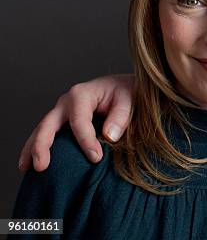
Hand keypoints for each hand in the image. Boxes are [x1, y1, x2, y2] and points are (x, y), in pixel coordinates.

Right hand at [18, 74, 134, 171]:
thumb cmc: (127, 93)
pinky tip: (31, 165)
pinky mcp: (61, 121)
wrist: (124, 88)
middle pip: (48, 124)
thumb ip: (121, 116)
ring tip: (26, 169)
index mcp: (82, 94)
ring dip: (32, 149)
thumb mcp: (130, 100)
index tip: (96, 158)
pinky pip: (46, 135)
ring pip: (41, 130)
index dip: (86, 141)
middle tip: (41, 167)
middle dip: (42, 145)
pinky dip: (37, 148)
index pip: (79, 121)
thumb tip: (109, 136)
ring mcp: (61, 111)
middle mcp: (67, 101)